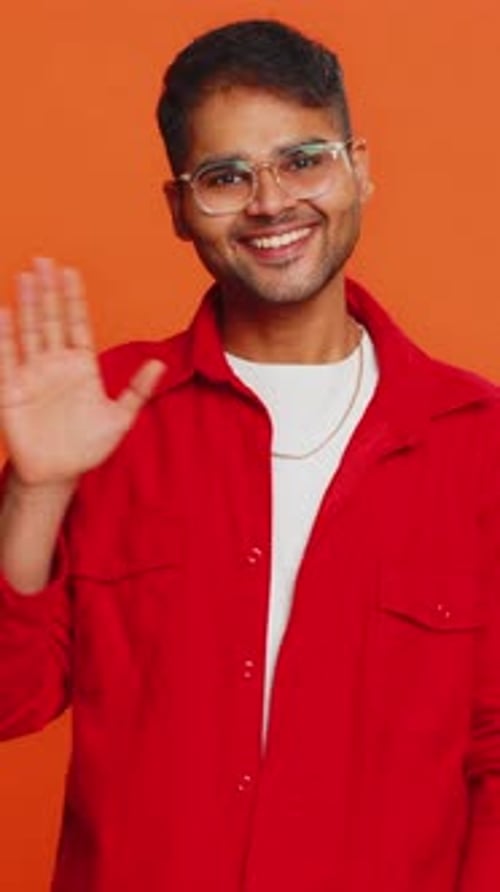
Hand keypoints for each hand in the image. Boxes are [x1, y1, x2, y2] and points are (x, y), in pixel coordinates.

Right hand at [0, 258, 165, 485]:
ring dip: (28, 304)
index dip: (73, 299)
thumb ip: (138, 390)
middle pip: (51, 320)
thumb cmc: (88, 447)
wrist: (58, 473)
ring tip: (26, 276)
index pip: (76, 324)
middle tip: (44, 261)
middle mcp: (56, 364)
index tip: (70, 272)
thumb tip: (160, 363)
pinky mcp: (11, 390)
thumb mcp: (120, 418)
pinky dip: (4, 336)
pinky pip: (6, 358)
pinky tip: (4, 311)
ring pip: (29, 331)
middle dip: (48, 291)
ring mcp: (33, 375)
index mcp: (82, 367)